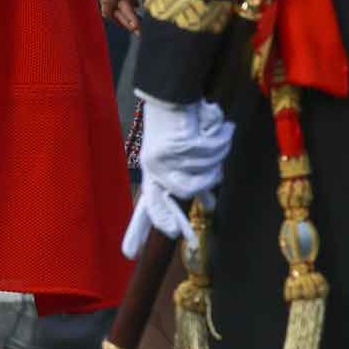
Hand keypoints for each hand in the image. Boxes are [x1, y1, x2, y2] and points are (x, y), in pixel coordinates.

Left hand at [123, 98, 234, 257]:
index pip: (147, 205)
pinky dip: (216, 139)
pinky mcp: (175, 145)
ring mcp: (163, 158)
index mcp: (153, 172)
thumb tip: (209, 205)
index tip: (131, 254)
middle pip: (175, 199)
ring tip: (208, 138)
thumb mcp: (182, 155)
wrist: (169, 94)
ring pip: (204, 172)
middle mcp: (154, 168)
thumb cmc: (177, 125)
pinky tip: (210, 127)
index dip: (140, 229)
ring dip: (214, 156)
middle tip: (186, 241)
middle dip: (180, 220)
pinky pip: (208, 152)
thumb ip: (193, 181)